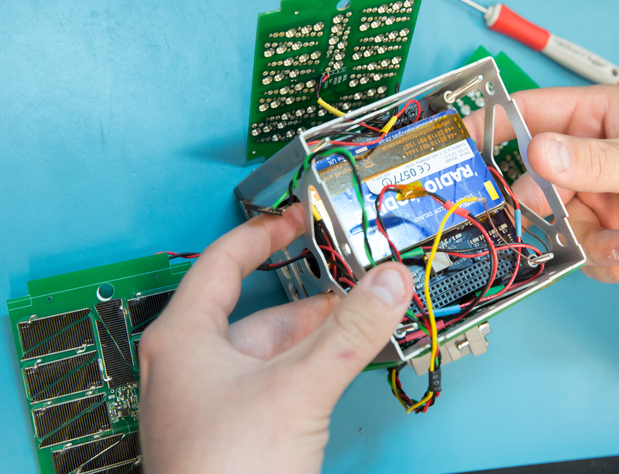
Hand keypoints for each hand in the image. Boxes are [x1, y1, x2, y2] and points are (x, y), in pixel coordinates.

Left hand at [137, 205, 412, 472]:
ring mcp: (213, 400)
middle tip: (356, 278)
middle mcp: (193, 364)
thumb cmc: (225, 472)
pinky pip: (278, 382)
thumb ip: (349, 331)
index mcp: (185, 337)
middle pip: (260, 309)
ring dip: (320, 335)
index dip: (264, 233)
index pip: (224, 261)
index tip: (298, 217)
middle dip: (313, 295)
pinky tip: (343, 364)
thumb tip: (386, 284)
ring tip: (365, 320)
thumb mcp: (297, 387)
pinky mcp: (236, 430)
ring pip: (274, 349)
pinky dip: (312, 368)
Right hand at [464, 85, 618, 293]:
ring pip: (554, 225)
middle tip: (558, 213)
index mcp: (597, 120)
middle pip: (531, 179)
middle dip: (547, 205)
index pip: (530, 114)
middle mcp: (588, 160)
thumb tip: (536, 152)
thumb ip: (592, 161)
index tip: (460, 143)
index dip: (492, 125)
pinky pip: (580, 255)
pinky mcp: (602, 238)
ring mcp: (593, 200)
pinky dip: (611, 262)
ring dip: (594, 242)